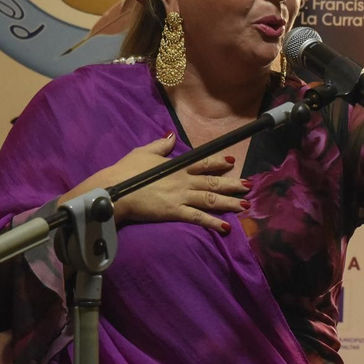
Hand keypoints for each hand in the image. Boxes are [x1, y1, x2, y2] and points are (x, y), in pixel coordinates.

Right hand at [73, 135, 249, 233]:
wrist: (115, 189)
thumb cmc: (126, 171)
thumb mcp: (143, 152)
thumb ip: (160, 145)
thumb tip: (171, 136)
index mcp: (176, 166)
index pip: (202, 162)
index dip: (218, 162)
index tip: (232, 161)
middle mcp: (183, 180)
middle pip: (213, 182)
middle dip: (232, 184)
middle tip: (249, 185)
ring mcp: (180, 196)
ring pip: (210, 199)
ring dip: (229, 202)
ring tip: (245, 205)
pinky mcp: (175, 211)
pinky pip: (198, 217)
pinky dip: (212, 222)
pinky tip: (226, 227)